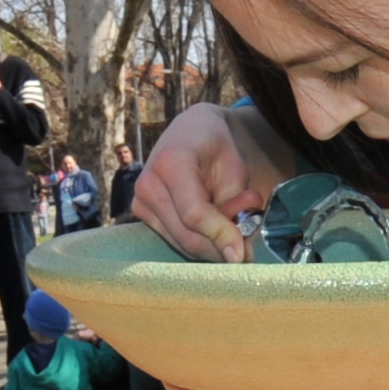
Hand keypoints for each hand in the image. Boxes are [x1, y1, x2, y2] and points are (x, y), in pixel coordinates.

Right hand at [132, 104, 293, 260]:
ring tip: (234, 226)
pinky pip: (175, 240)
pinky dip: (200, 242)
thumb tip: (237, 252)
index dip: (219, 236)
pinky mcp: (142, 213)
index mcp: (171, 162)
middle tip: (248, 246)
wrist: (192, 134)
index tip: (241, 255)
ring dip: (212, 245)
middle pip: (186, 235)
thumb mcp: (235, 171)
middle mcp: (148, 183)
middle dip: (219, 246)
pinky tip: (214, 228)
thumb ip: (234, 208)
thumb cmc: (217, 149)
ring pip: (181, 243)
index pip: (194, 213)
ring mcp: (141, 200)